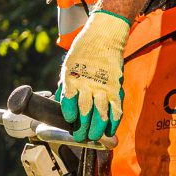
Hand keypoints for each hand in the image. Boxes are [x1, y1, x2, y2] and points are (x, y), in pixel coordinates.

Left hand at [57, 11, 130, 142]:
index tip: (70, 121)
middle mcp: (87, 84)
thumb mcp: (67, 66)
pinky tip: (110, 130)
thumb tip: (58, 102)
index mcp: (72, 78)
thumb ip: (65, 86)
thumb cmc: (83, 52)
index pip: (68, 102)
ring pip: (101, 114)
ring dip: (97, 129)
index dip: (69, 115)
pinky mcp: (116, 87)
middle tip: (81, 137)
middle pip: (85, 112)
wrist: (103, 37)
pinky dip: (114, 122)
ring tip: (94, 138)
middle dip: (82, 129)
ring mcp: (103, 87)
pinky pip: (116, 109)